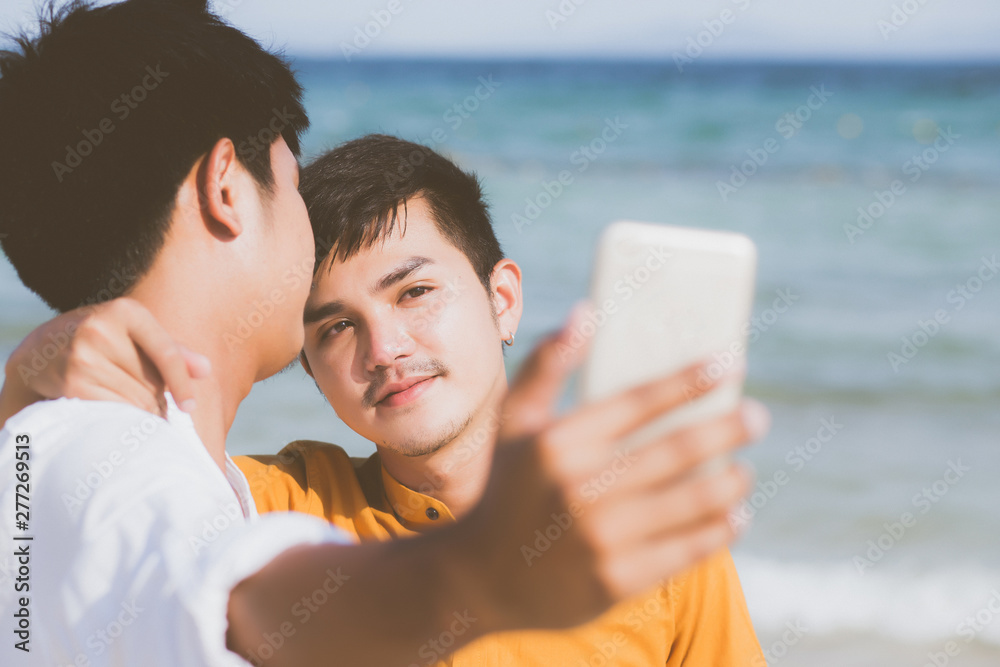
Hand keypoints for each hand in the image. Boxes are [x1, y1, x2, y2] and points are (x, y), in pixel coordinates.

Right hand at [0, 298, 209, 426]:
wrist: (41, 351)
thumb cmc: (103, 343)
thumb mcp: (134, 334)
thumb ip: (172, 350)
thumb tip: (206, 369)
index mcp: (126, 311)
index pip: (166, 352)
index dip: (181, 383)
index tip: (190, 406)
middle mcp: (102, 329)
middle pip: (152, 383)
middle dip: (157, 399)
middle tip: (150, 403)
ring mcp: (83, 356)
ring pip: (135, 400)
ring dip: (141, 412)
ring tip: (129, 404)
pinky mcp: (71, 382)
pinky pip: (113, 411)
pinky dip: (121, 419)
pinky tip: (115, 413)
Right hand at [461, 307, 768, 630]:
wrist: (480, 580)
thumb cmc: (507, 489)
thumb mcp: (514, 425)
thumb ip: (547, 366)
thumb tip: (588, 311)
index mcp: (558, 443)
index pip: (638, 401)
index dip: (689, 380)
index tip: (730, 362)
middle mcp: (579, 487)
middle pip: (676, 449)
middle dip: (727, 428)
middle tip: (757, 417)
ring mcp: (599, 537)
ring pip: (691, 501)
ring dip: (730, 481)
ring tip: (743, 470)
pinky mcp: (615, 580)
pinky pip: (686, 550)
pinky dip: (719, 530)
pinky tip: (734, 517)